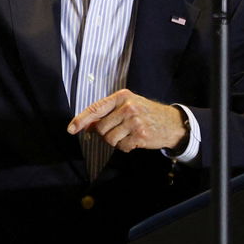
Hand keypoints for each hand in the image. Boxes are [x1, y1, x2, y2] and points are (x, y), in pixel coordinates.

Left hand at [68, 91, 188, 153]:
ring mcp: (134, 121)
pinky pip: (121, 147)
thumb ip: (107, 114)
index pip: (96, 108)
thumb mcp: (127, 106)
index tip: (71, 129)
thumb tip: (85, 125)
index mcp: (121, 96)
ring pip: (109, 139)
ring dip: (116, 142)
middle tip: (118, 131)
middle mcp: (127, 107)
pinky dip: (126, 147)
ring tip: (128, 135)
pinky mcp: (140, 135)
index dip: (81, 120)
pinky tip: (135, 140)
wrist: (172, 122)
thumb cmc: (146, 114)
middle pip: (101, 128)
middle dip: (105, 134)